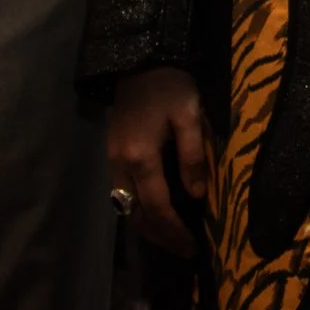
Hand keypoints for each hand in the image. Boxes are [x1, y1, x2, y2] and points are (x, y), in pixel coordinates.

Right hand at [108, 67, 209, 257]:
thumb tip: (197, 195)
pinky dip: (139, 209)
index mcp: (140, 157)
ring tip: (172, 237)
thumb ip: (192, 156)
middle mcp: (120, 164)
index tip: (193, 248)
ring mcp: (112, 159)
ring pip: (126, 206)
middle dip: (160, 236)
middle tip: (183, 250)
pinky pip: (123, 193)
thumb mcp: (189, 115)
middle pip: (136, 214)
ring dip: (147, 226)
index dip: (175, 231)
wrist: (138, 59)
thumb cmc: (169, 84)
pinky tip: (156, 212)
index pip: (158, 207)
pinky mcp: (112, 152)